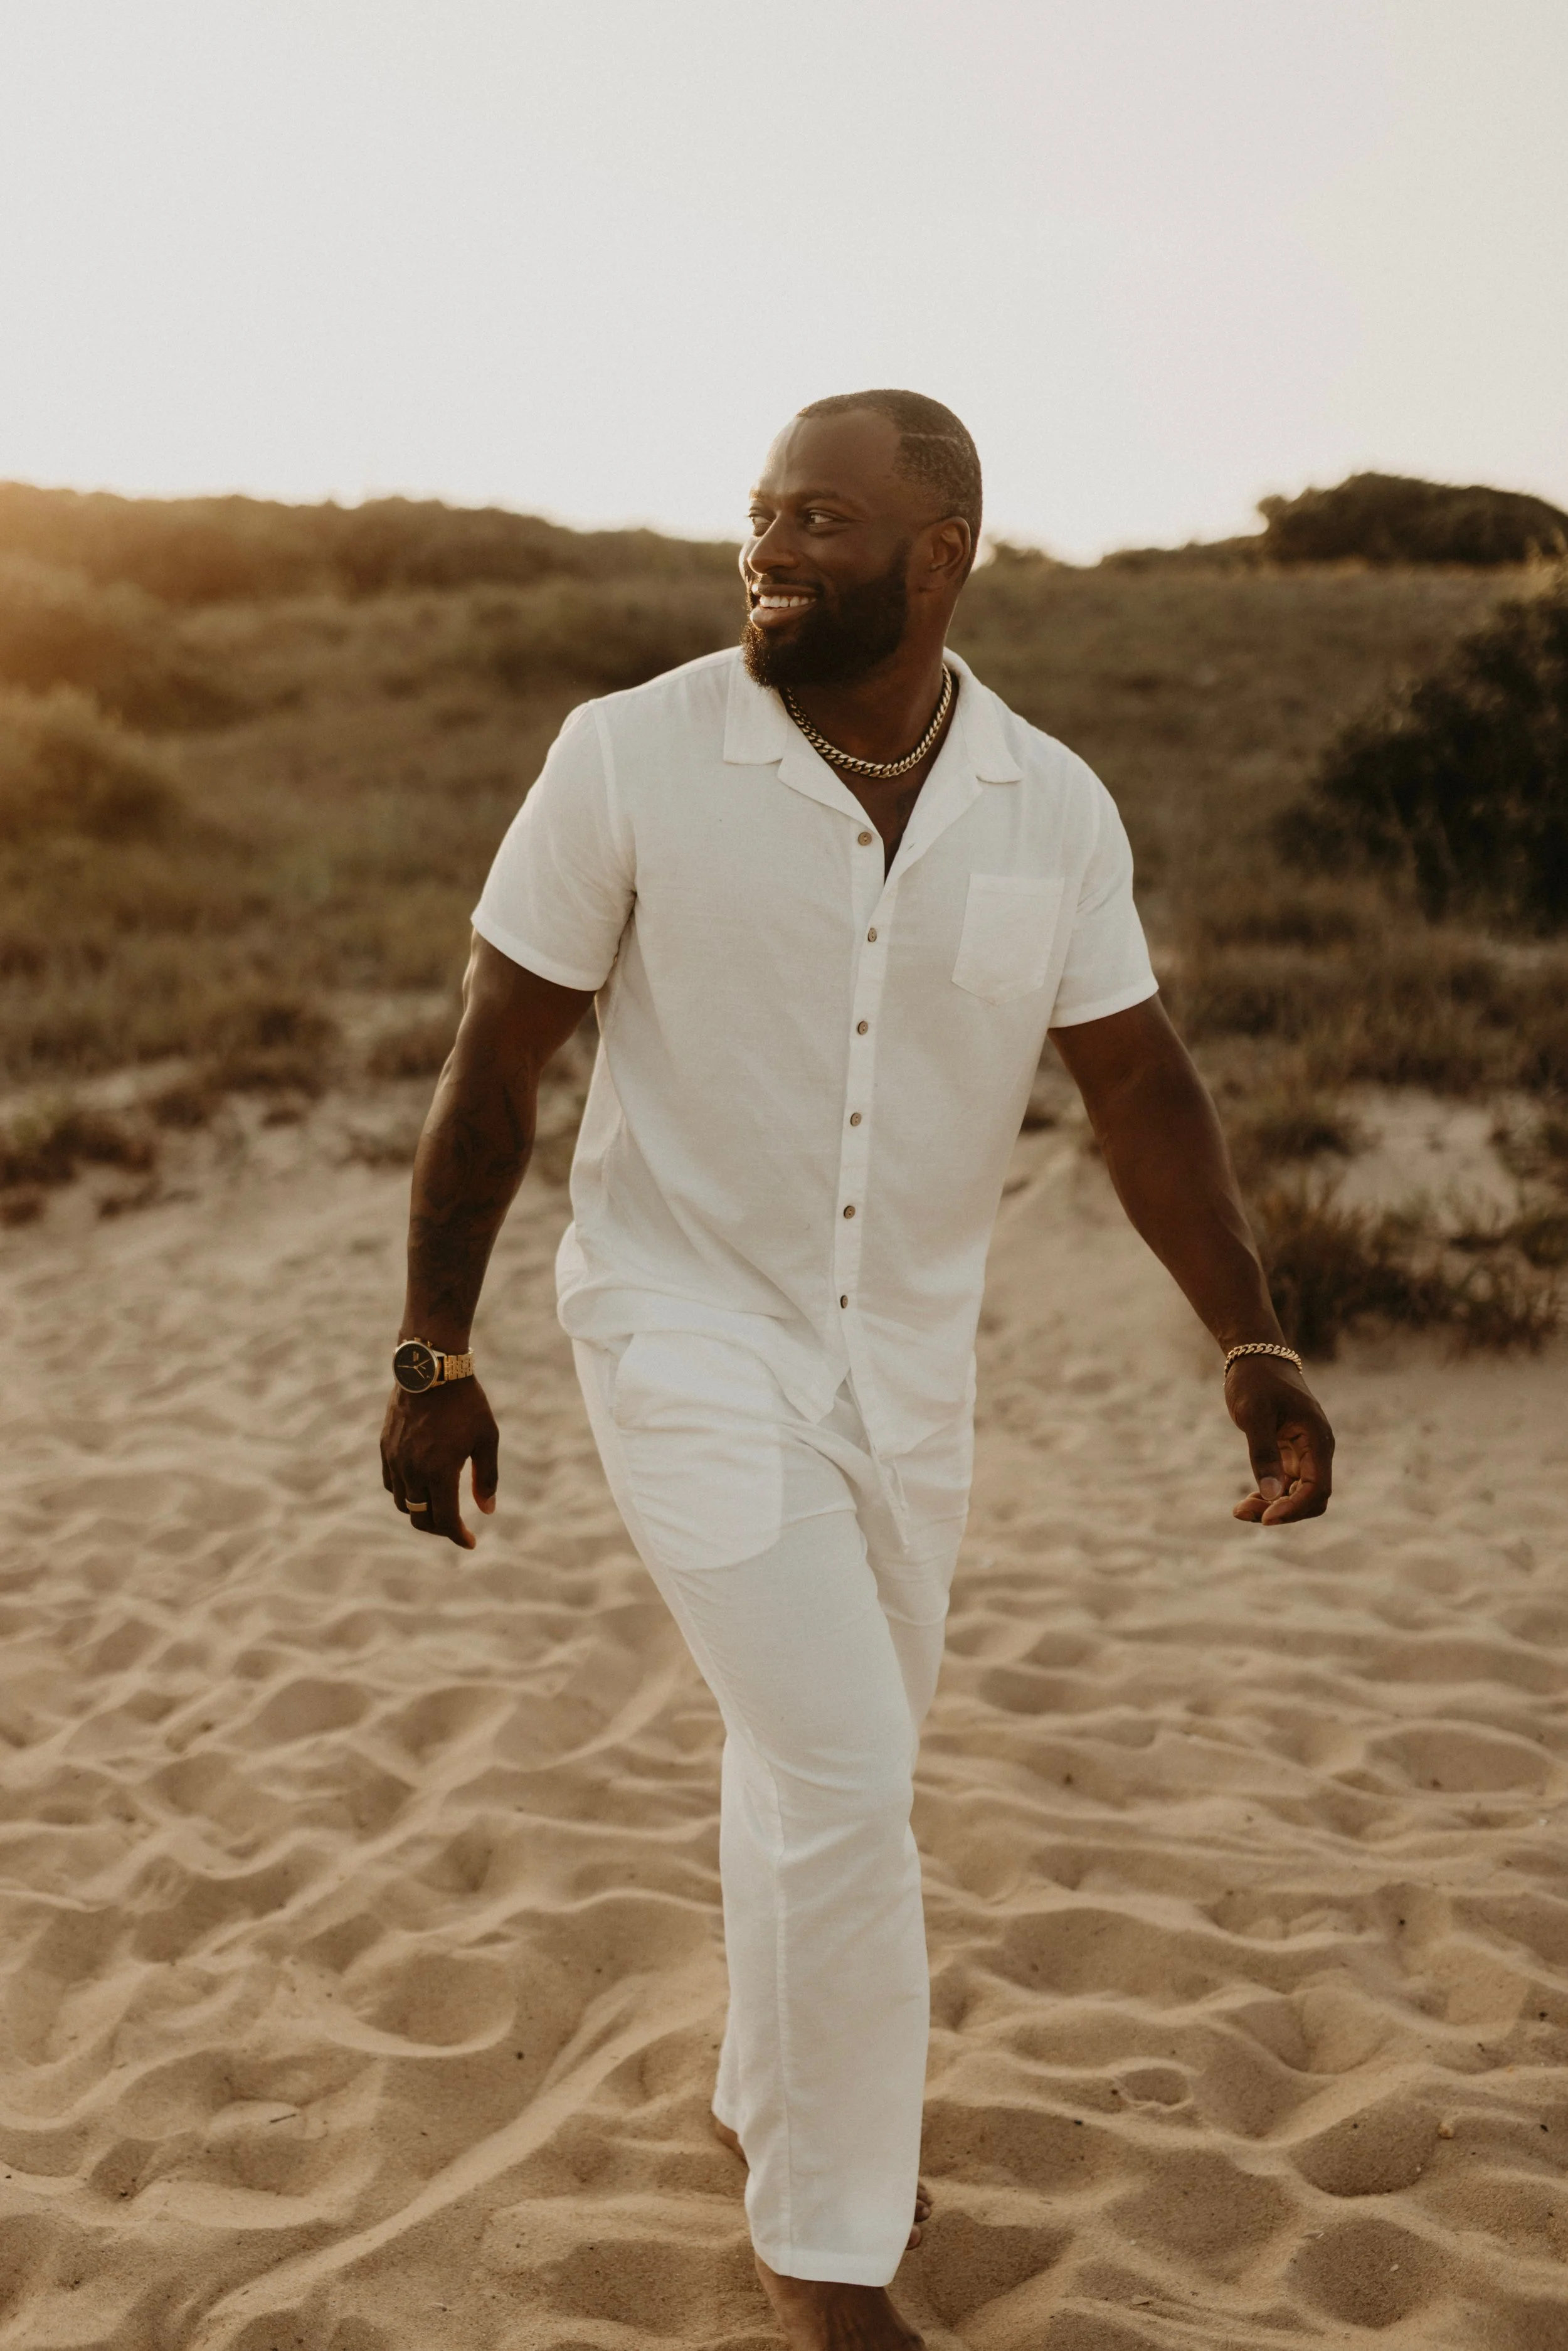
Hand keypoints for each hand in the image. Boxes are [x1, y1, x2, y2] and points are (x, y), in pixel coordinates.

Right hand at [380, 1378, 499, 1548]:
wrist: (430, 1368)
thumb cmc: (466, 1402)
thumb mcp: (487, 1438)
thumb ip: (487, 1477)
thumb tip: (487, 1510)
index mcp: (440, 1472)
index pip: (445, 1521)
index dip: (458, 1536)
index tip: (470, 1542)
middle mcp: (413, 1471)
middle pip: (420, 1518)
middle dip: (440, 1528)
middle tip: (456, 1526)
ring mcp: (395, 1460)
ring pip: (402, 1503)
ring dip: (420, 1511)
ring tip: (438, 1507)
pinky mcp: (385, 1448)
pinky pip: (390, 1483)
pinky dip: (404, 1493)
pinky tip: (420, 1486)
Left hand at [1226, 1356, 1333, 1524]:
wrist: (1255, 1358)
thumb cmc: (1255, 1381)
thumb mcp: (1254, 1415)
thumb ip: (1263, 1454)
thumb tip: (1271, 1495)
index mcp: (1317, 1439)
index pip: (1317, 1488)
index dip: (1294, 1508)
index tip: (1265, 1518)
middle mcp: (1317, 1449)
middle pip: (1311, 1498)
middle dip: (1283, 1512)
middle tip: (1244, 1512)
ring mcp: (1305, 1453)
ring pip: (1298, 1494)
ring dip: (1273, 1506)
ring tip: (1239, 1510)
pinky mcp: (1290, 1453)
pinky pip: (1287, 1485)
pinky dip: (1270, 1495)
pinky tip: (1248, 1500)